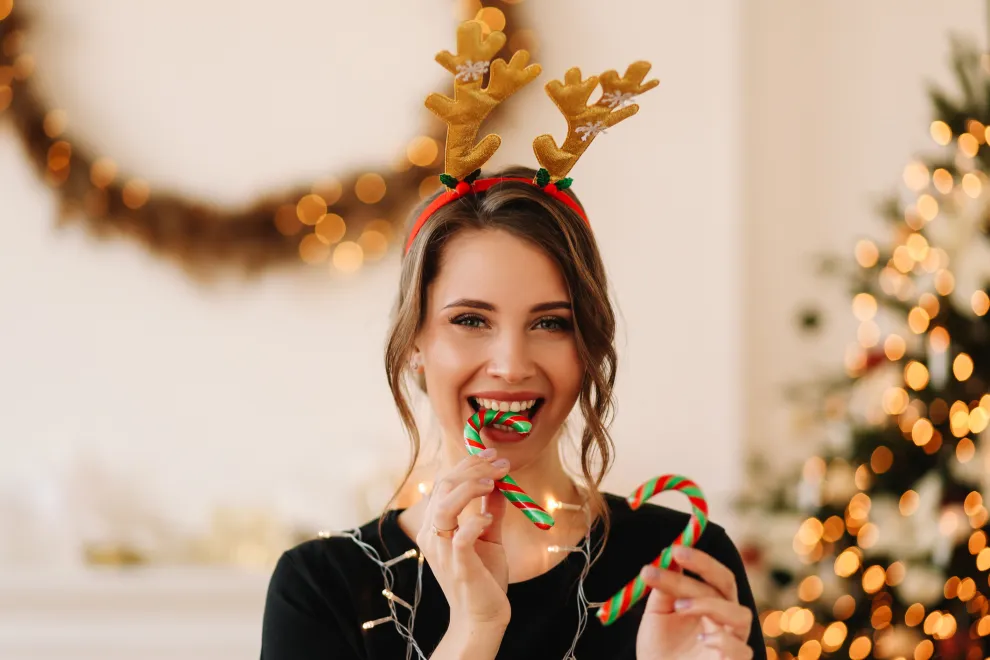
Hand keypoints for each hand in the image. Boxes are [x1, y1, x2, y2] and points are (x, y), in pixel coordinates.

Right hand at [415, 450, 512, 629]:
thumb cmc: (484, 575)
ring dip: (469, 488)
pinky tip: (490, 519)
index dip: (468, 465)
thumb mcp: (489, 536)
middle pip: (444, 487)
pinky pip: (460, 538)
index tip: (493, 456)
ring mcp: (443, 550)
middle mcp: (433, 534)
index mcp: (436, 524)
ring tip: (492, 483)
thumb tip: (501, 482)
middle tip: (500, 464)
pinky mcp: (458, 566)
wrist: (483, 615)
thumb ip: (491, 509)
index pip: (445, 483)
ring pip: (444, 507)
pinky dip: (475, 522)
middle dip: (473, 469)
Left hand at [636, 545, 754, 659]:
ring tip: (679, 608)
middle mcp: (726, 620)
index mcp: (712, 604)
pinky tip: (701, 640)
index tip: (673, 550)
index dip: (698, 559)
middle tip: (675, 555)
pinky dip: (722, 642)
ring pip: (740, 615)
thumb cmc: (660, 650)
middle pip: (728, 585)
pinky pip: (740, 651)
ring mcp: (733, 643)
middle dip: (704, 567)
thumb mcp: (657, 615)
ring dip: (709, 604)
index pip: (714, 575)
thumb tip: (667, 557)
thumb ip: (664, 589)